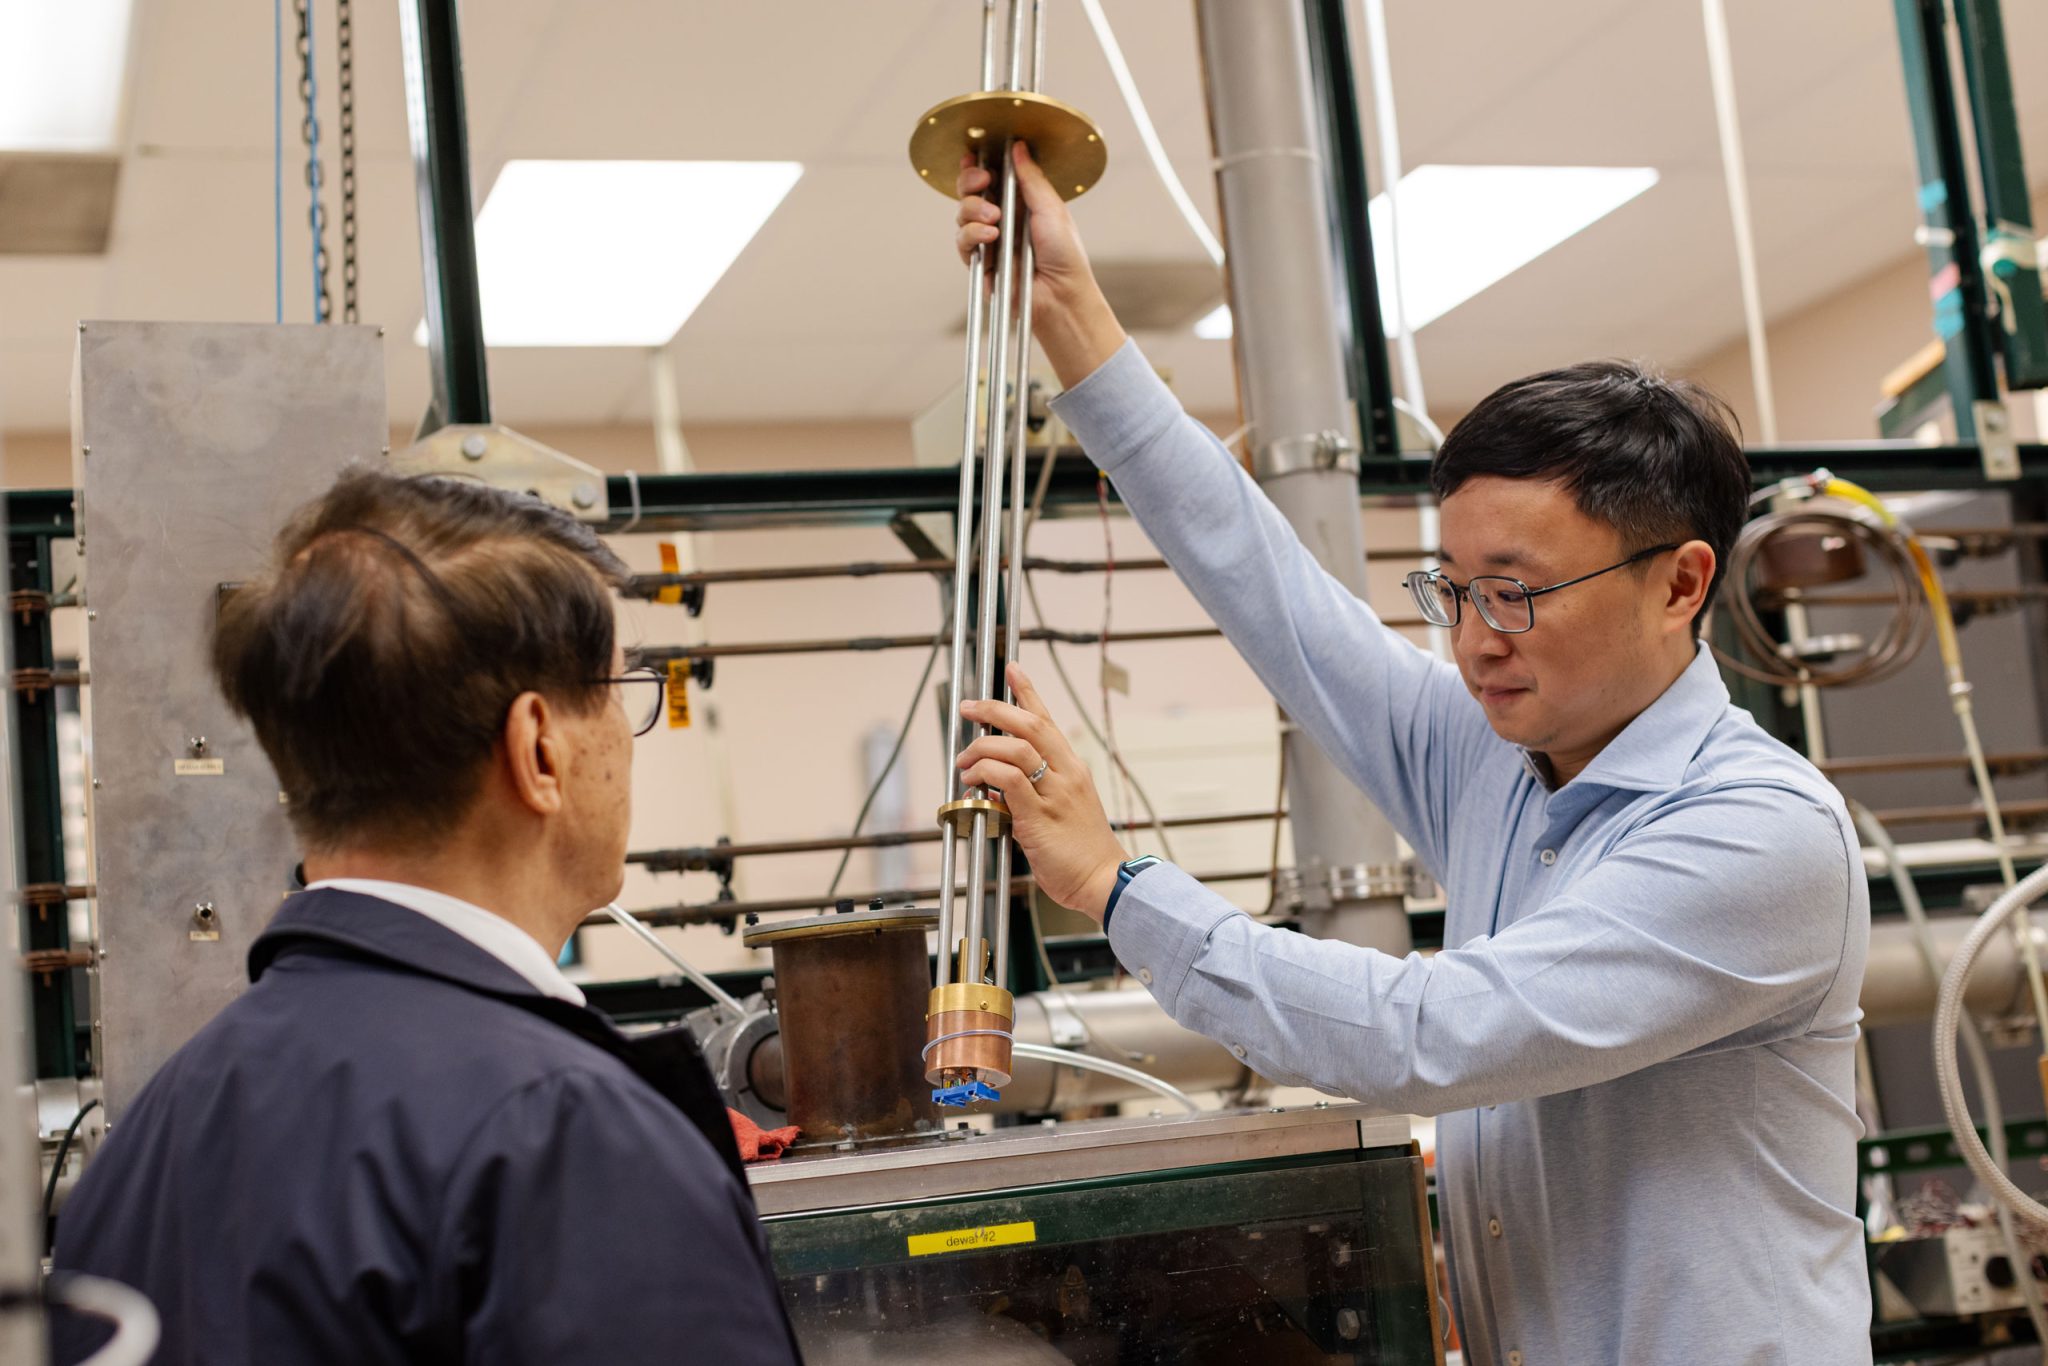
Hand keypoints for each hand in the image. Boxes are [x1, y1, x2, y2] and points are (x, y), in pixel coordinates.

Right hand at [954, 143, 1127, 389]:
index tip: (975, 157)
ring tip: (995, 218)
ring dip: (973, 209)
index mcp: (1020, 202)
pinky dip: (972, 234)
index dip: (978, 165)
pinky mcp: (980, 262)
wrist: (1061, 294)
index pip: (991, 176)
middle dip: (970, 181)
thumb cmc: (1065, 256)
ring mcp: (989, 240)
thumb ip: (1031, 178)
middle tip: (983, 181)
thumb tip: (1019, 148)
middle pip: (970, 191)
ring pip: (962, 214)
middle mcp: (1001, 218)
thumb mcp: (1051, 208)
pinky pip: (963, 241)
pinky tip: (990, 235)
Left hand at [958, 662, 1128, 921]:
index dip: (1027, 692)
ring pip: (1017, 748)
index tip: (1012, 670)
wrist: (1104, 881)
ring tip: (965, 761)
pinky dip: (987, 773)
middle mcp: (1066, 774)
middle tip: (969, 708)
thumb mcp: (1063, 809)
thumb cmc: (1083, 851)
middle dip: (994, 709)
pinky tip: (974, 781)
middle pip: (1029, 724)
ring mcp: (1055, 794)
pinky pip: (1009, 780)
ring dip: (983, 747)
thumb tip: (998, 782)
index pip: (1047, 720)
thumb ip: (1033, 791)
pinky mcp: (1039, 816)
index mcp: (1073, 769)